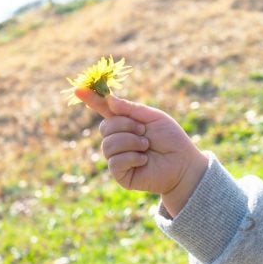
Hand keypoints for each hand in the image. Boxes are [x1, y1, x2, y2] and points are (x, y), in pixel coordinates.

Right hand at [76, 88, 207, 215]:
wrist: (184, 164)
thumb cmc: (172, 140)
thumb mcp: (153, 117)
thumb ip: (131, 109)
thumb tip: (108, 100)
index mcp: (126, 123)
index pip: (104, 110)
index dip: (91, 100)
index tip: (78, 89)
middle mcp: (118, 140)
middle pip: (105, 127)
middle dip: (126, 126)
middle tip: (144, 132)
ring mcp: (118, 157)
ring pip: (108, 144)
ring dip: (131, 142)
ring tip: (147, 146)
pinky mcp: (121, 174)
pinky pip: (115, 162)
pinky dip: (132, 157)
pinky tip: (144, 160)